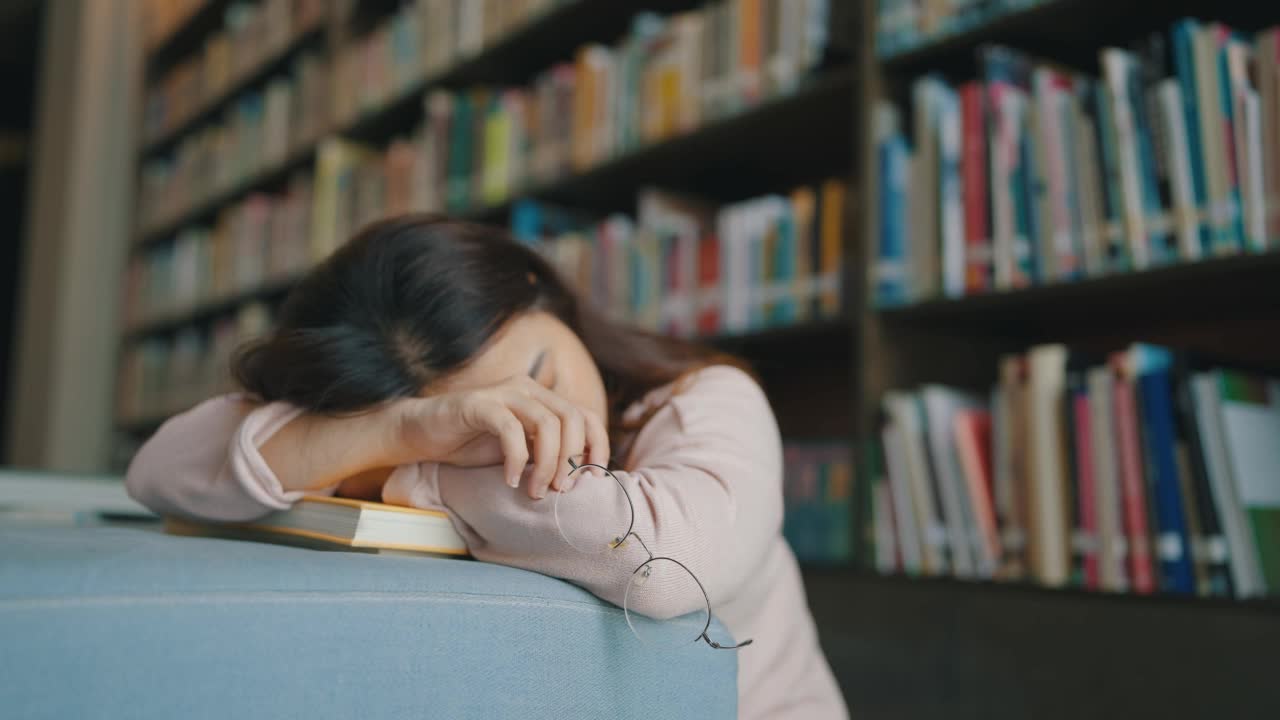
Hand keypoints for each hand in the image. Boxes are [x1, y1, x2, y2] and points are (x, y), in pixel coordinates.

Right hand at [392, 375, 609, 498]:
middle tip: (559, 490)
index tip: (592, 479)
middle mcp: (528, 389)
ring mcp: (504, 393)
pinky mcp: (479, 404)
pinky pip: (510, 428)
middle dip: (571, 459)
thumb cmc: (472, 444)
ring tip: (534, 491)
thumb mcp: (520, 451)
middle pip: (572, 418)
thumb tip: (580, 478)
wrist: (422, 434)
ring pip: (547, 423)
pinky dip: (516, 458)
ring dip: (547, 463)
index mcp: (543, 399)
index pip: (587, 416)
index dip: (597, 446)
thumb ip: (547, 454)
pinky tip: (510, 479)